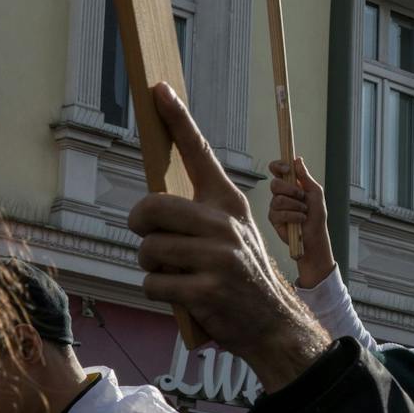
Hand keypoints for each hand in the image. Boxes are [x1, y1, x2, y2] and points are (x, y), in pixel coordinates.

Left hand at [128, 83, 329, 389]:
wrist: (273, 322)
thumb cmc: (242, 276)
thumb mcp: (232, 234)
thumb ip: (199, 214)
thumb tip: (151, 202)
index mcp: (230, 203)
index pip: (200, 152)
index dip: (178, 119)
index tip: (160, 90)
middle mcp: (225, 223)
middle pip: (151, 207)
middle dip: (140, 226)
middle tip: (148, 235)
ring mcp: (218, 257)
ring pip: (147, 250)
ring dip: (151, 265)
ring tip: (175, 273)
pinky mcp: (207, 290)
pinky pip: (152, 283)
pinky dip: (158, 292)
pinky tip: (181, 296)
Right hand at [269, 156, 333, 287]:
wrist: (314, 235)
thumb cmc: (316, 214)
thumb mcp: (315, 192)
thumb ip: (305, 177)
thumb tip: (297, 160)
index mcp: (290, 184)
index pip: (277, 169)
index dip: (279, 165)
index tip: (287, 168)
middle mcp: (281, 193)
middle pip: (275, 183)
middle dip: (290, 189)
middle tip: (302, 196)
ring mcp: (275, 206)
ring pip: (277, 199)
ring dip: (295, 205)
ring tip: (304, 211)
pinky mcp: (273, 218)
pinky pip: (279, 212)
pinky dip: (293, 215)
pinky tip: (300, 220)